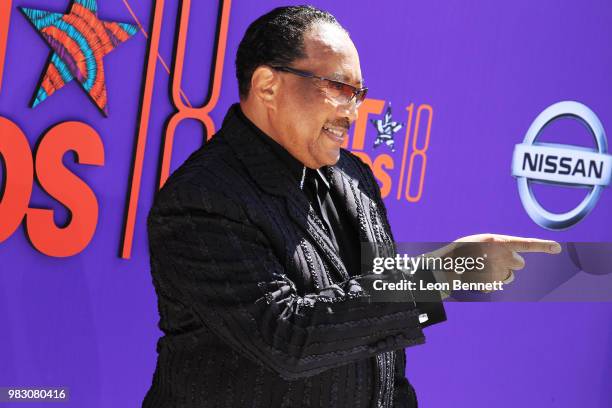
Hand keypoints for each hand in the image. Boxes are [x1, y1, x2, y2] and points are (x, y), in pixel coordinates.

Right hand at [443, 234, 561, 290]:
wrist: (446, 266)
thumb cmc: (461, 251)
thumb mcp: (481, 242)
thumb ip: (499, 248)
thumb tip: (516, 261)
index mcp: (499, 242)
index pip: (526, 244)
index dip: (543, 246)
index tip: (557, 248)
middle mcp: (502, 256)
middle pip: (519, 263)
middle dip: (511, 264)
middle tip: (493, 261)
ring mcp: (499, 271)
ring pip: (508, 276)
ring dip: (500, 274)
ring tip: (481, 269)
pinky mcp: (494, 284)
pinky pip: (497, 284)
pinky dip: (489, 282)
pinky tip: (477, 277)